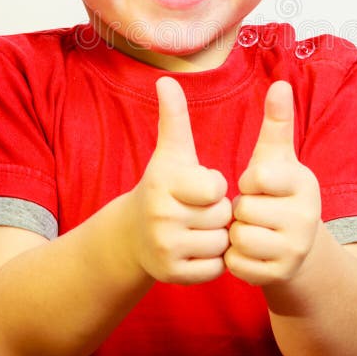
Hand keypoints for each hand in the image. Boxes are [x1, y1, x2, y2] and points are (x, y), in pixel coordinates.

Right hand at [128, 77, 231, 284]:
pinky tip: (194, 248)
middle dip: (216, 212)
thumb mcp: (171, 152)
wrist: (134, 234)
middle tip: (195, 210)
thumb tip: (166, 79)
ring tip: (195, 228)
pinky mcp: (172, 276)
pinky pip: (215, 268)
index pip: (217, 187)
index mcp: (164, 184)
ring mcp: (165, 248)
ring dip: (216, 236)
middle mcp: (161, 216)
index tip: (198, 186)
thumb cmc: (163, 186)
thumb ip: (174, 117)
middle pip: (222, 216)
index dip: (214, 186)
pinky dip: (212, 260)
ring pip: (221, 243)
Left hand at [225, 81, 321, 285]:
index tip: (258, 185)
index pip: (257, 178)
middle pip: (244, 210)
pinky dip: (236, 258)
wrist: (297, 246)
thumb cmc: (279, 193)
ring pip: (239, 237)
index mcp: (305, 185)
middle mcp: (306, 218)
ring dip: (236, 234)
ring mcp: (295, 249)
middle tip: (257, 211)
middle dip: (241, 210)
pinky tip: (250, 250)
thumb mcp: (279, 158)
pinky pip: (237, 264)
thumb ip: (278, 123)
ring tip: (252, 229)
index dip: (248, 182)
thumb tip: (280, 83)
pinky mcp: (280, 275)